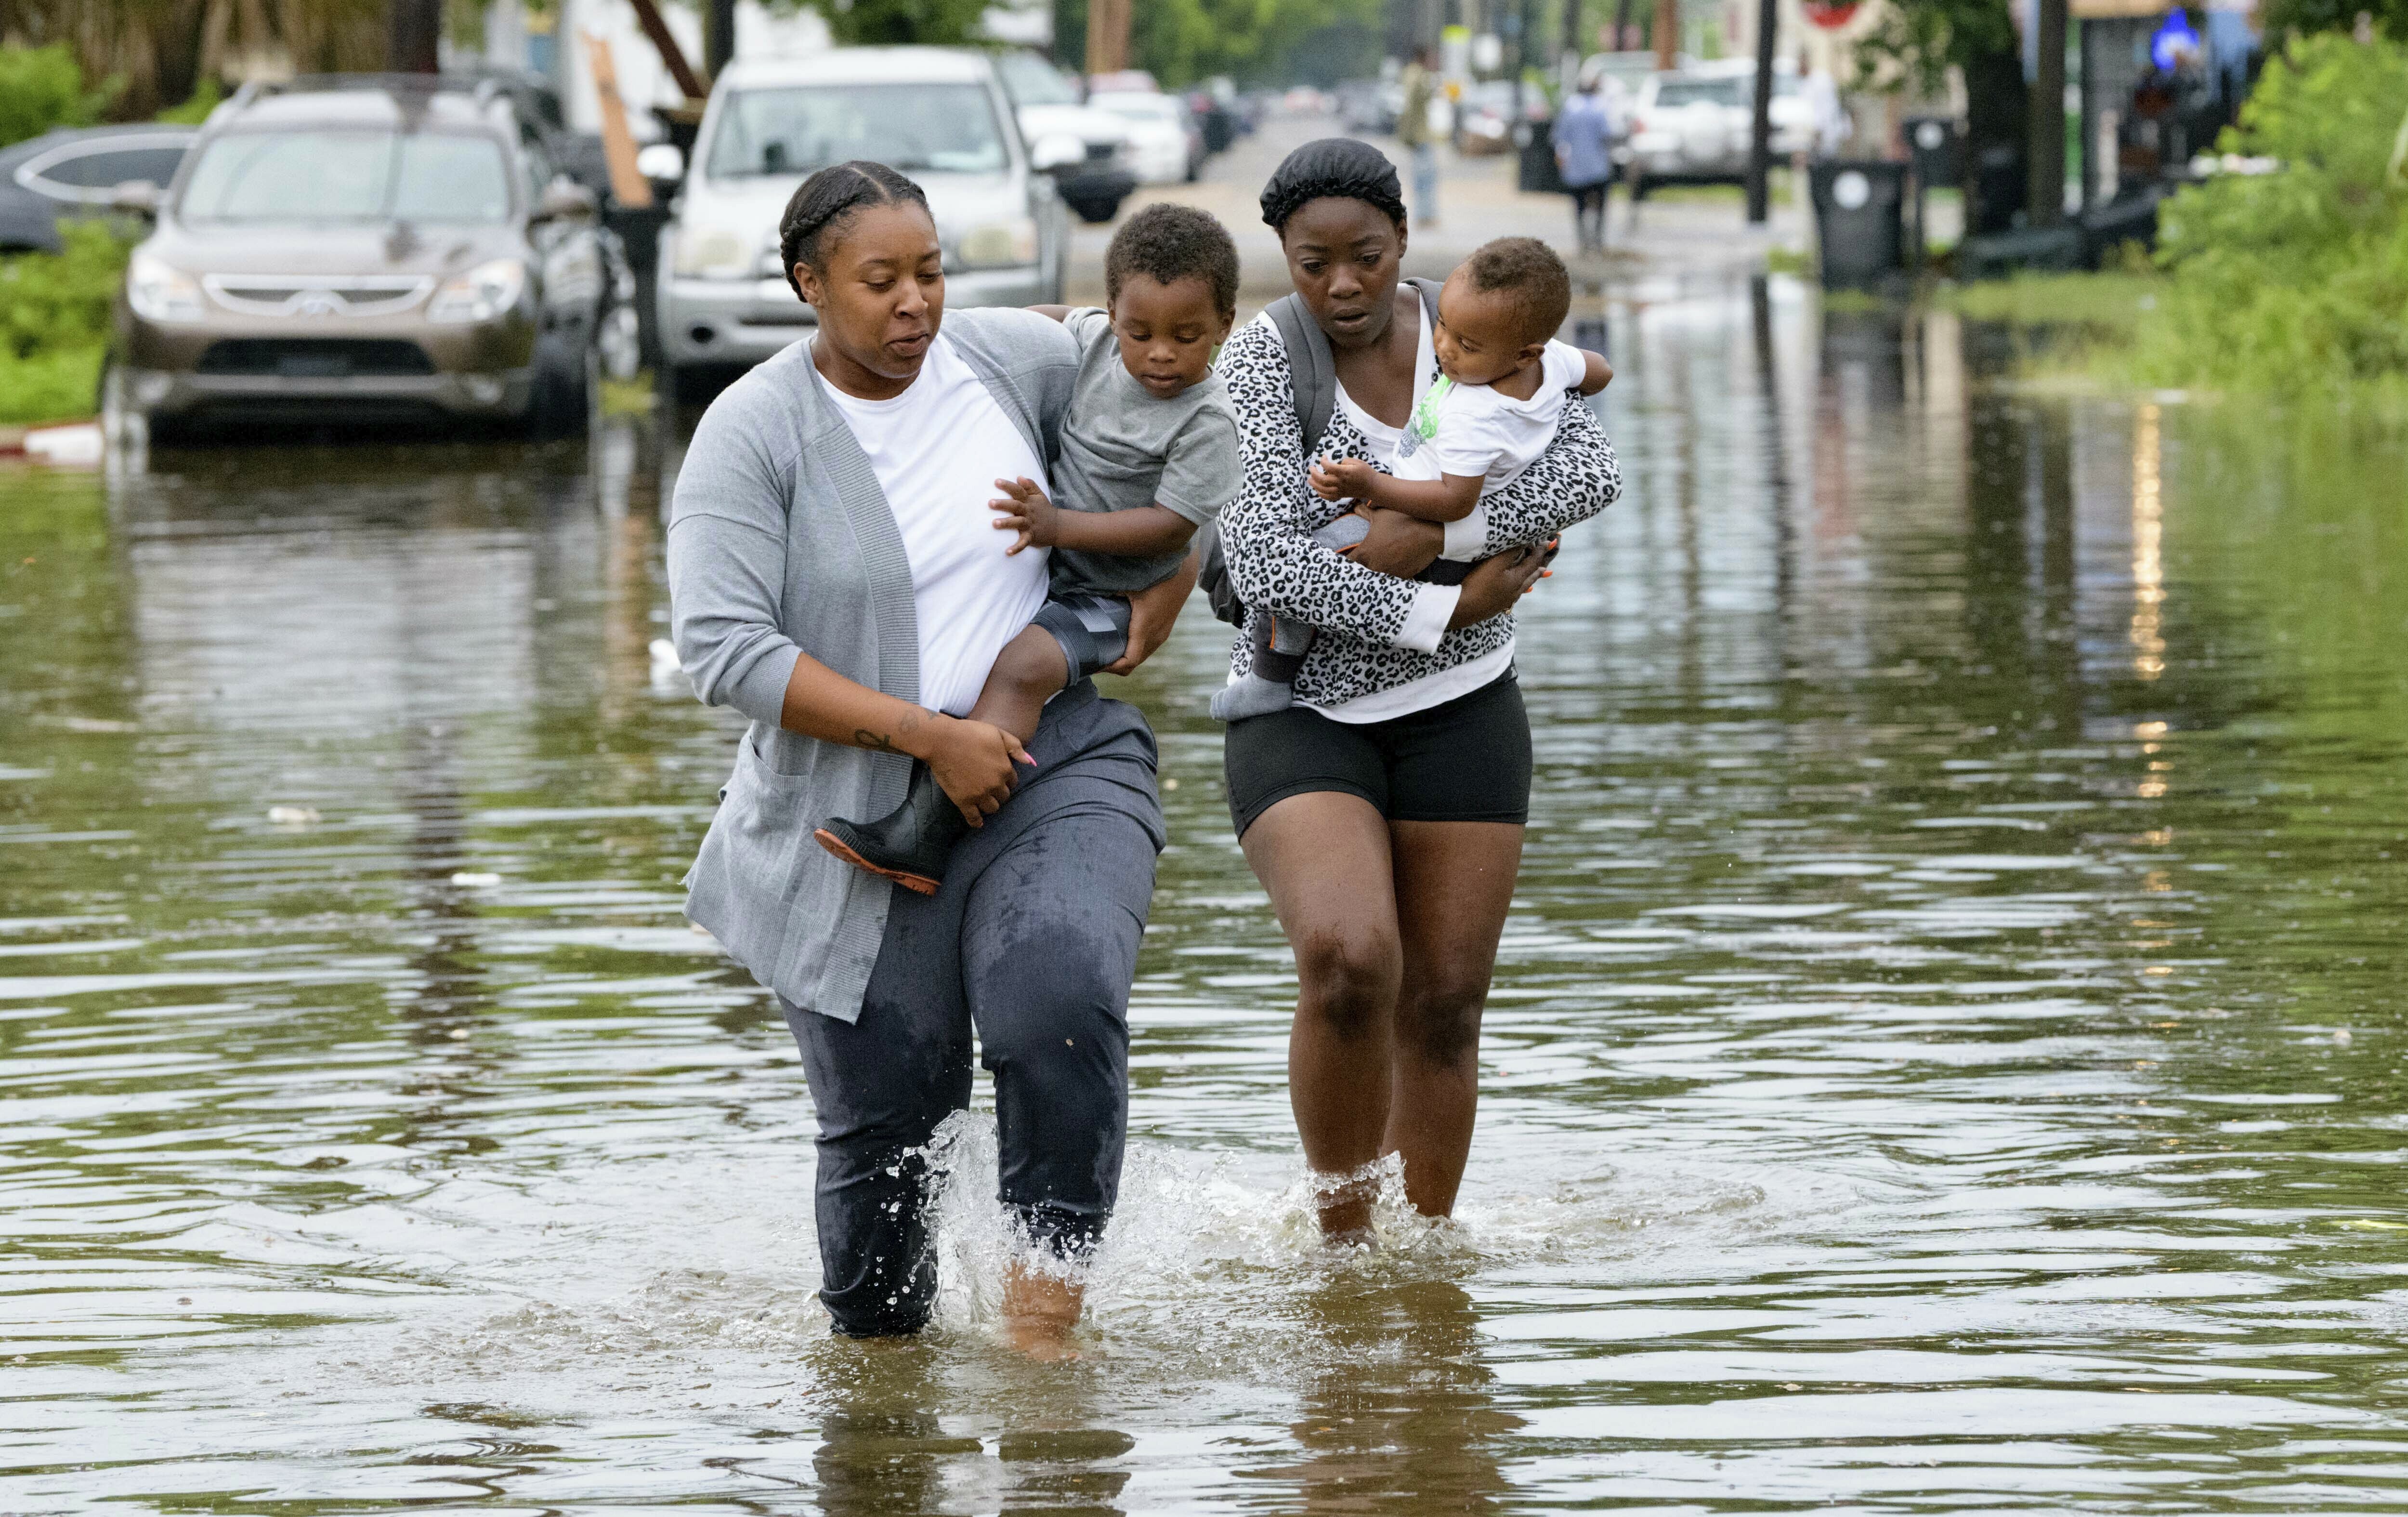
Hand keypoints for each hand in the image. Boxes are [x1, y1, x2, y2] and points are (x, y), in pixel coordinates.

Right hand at [913, 714, 1034, 826]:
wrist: (943, 740)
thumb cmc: (970, 733)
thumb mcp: (997, 733)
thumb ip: (1015, 747)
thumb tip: (1030, 762)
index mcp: (1005, 769)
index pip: (1013, 782)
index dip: (1006, 779)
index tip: (999, 777)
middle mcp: (995, 784)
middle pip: (1003, 796)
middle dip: (999, 792)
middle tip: (990, 787)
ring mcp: (980, 794)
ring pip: (992, 808)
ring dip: (990, 805)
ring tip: (984, 800)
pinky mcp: (964, 801)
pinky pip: (974, 818)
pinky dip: (977, 822)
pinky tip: (978, 823)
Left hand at [991, 476, 1059, 554]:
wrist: (1058, 527)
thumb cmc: (1044, 509)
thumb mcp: (1039, 495)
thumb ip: (1030, 485)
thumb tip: (1019, 477)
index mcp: (1028, 501)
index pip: (1018, 491)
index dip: (1008, 486)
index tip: (996, 481)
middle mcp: (1028, 512)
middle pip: (1015, 506)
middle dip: (1003, 504)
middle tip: (990, 503)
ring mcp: (1030, 524)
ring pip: (1018, 522)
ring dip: (1006, 523)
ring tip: (994, 524)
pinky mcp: (1031, 536)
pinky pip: (1024, 542)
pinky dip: (1016, 548)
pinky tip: (1007, 552)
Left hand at [1101, 547, 1198, 675]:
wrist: (1182, 574)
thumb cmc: (1154, 576)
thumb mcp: (1127, 583)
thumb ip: (1106, 592)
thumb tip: (1082, 597)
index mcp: (1145, 627)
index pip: (1130, 660)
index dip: (1112, 667)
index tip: (1094, 664)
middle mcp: (1155, 636)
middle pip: (1133, 663)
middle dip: (1113, 665)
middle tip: (1093, 658)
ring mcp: (1161, 635)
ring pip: (1140, 657)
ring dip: (1123, 659)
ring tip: (1104, 651)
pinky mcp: (1163, 632)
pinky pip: (1146, 649)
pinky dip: (1132, 651)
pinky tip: (1119, 642)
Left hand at [1307, 457, 1375, 501]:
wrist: (1373, 486)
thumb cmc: (1366, 472)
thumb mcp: (1357, 462)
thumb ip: (1345, 461)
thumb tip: (1337, 464)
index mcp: (1345, 472)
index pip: (1328, 467)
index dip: (1323, 461)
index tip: (1324, 457)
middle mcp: (1341, 482)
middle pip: (1322, 480)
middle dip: (1314, 473)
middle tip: (1311, 468)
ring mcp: (1340, 490)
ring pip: (1323, 490)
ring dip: (1314, 484)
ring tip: (1310, 479)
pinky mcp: (1341, 495)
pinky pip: (1329, 497)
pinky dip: (1322, 494)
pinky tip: (1318, 490)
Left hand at [1341, 508, 1442, 577]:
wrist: (1432, 533)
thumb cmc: (1404, 520)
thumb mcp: (1381, 513)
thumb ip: (1364, 512)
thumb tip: (1355, 507)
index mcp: (1366, 552)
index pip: (1346, 564)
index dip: (1344, 561)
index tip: (1346, 557)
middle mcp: (1375, 567)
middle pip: (1360, 573)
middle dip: (1359, 568)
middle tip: (1363, 560)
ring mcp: (1389, 574)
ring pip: (1376, 577)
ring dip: (1375, 571)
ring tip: (1379, 563)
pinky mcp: (1402, 577)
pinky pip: (1391, 578)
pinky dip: (1390, 573)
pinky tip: (1393, 565)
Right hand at [1447, 541, 1551, 628]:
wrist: (1464, 609)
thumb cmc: (1479, 584)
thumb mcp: (1495, 563)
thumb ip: (1510, 552)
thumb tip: (1523, 542)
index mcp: (1517, 580)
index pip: (1533, 562)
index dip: (1540, 551)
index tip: (1547, 543)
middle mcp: (1515, 592)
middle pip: (1530, 578)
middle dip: (1538, 570)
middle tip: (1546, 568)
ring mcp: (1506, 601)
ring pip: (1522, 589)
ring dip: (1529, 582)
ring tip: (1534, 581)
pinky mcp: (1496, 607)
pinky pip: (1513, 597)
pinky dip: (1518, 591)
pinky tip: (1512, 594)